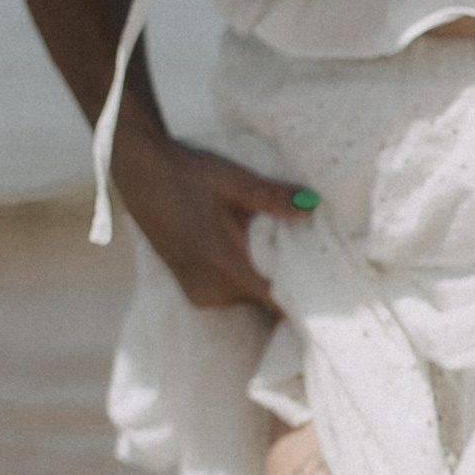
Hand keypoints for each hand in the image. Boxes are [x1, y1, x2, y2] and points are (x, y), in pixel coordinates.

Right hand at [111, 126, 310, 310]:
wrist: (139, 172)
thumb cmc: (186, 174)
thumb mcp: (234, 181)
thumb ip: (273, 199)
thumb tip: (312, 207)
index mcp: (227, 268)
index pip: (280, 301)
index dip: (309, 301)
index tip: (336, 296)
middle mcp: (214, 290)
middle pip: (269, 303)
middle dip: (293, 288)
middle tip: (324, 270)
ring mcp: (201, 293)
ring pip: (252, 299)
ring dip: (269, 283)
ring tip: (292, 260)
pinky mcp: (193, 289)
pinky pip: (234, 294)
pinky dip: (250, 280)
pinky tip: (259, 257)